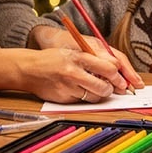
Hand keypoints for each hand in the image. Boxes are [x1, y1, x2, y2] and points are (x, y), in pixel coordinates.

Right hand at [0, 47, 131, 102]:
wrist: (28, 69)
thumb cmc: (54, 59)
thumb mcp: (74, 52)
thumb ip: (93, 59)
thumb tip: (116, 70)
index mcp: (79, 57)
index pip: (109, 67)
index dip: (120, 75)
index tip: (123, 79)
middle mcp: (74, 72)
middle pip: (104, 86)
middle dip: (112, 89)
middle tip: (112, 87)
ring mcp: (68, 87)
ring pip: (95, 96)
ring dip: (100, 94)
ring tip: (97, 88)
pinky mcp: (63, 98)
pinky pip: (82, 101)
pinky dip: (85, 98)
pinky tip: (79, 90)